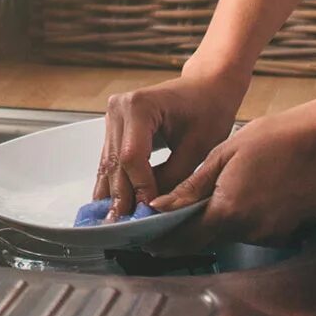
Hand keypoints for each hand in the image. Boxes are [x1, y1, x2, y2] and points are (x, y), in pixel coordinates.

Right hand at [90, 70, 242, 216]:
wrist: (205, 86)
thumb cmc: (207, 110)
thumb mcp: (199, 147)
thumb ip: (175, 178)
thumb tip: (156, 209)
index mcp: (140, 105)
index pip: (133, 157)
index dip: (139, 188)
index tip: (148, 214)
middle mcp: (119, 108)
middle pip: (115, 163)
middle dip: (122, 198)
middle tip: (124, 229)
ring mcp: (112, 117)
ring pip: (107, 165)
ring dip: (112, 195)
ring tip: (113, 225)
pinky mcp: (113, 128)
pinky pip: (110, 161)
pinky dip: (113, 184)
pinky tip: (112, 207)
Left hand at [149, 97, 315, 248]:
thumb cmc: (276, 139)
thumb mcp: (224, 154)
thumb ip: (192, 187)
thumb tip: (160, 206)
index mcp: (228, 211)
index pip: (185, 239)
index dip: (162, 240)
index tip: (145, 237)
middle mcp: (249, 231)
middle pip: (206, 240)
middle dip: (185, 231)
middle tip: (168, 215)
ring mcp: (270, 235)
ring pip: (229, 235)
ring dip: (215, 223)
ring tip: (213, 194)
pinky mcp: (285, 232)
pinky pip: (252, 231)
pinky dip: (240, 219)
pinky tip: (245, 193)